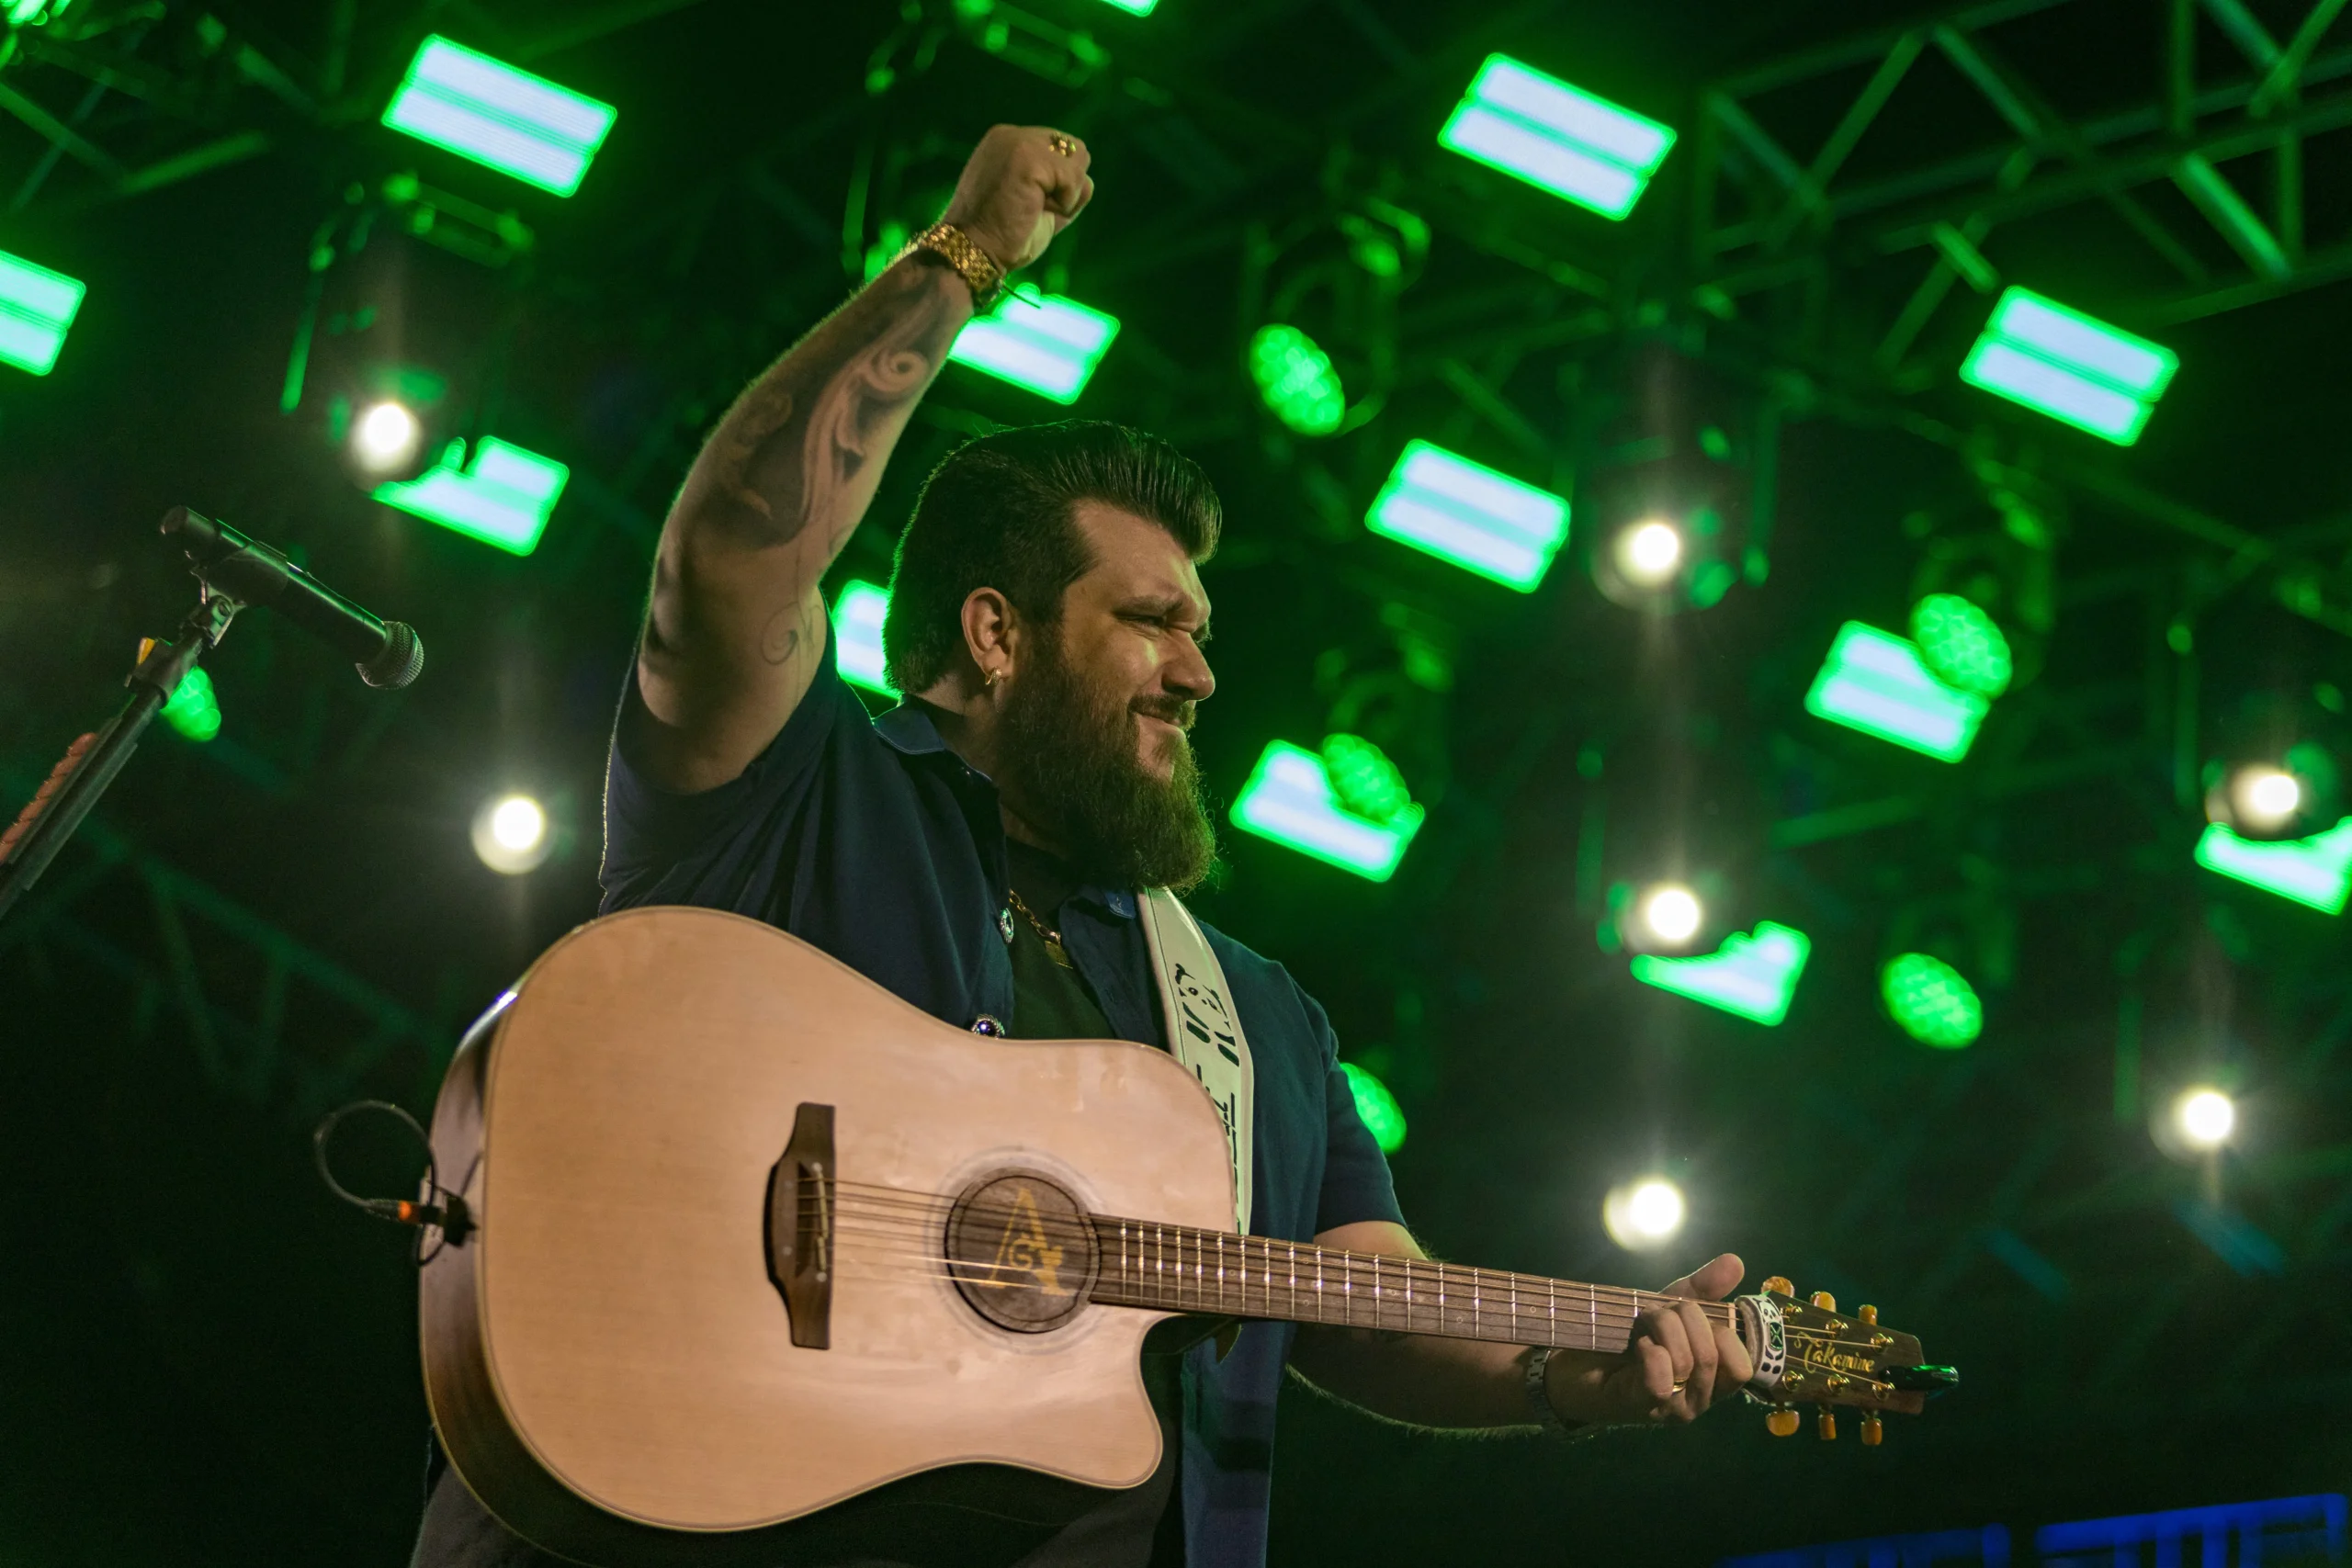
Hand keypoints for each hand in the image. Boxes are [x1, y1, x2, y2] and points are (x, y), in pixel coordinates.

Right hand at [940, 124, 1093, 273]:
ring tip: (1035, 207)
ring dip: (1067, 193)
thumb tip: (1087, 181)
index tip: (1032, 205)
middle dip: (1067, 185)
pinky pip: (1073, 177)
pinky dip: (1065, 202)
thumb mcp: (1038, 205)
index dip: (1061, 184)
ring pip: (1079, 157)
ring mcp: (1018, 142)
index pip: (1061, 149)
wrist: (973, 251)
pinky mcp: (1026, 156)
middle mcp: (1011, 135)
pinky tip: (1036, 210)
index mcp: (1009, 142)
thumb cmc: (1004, 237)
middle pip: (1075, 149)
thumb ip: (1061, 187)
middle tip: (1035, 208)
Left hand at [1544, 1253, 1753, 1426]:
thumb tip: (1737, 1262)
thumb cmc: (1630, 1338)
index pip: (1743, 1365)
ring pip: (1686, 1362)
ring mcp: (1672, 1408)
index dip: (1723, 1333)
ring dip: (1661, 1328)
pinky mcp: (1642, 1406)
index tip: (1695, 1316)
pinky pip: (1660, 1381)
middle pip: (1711, 1354)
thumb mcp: (1670, 1308)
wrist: (1577, 1361)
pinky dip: (1649, 1352)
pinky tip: (1637, 1346)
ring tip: (1642, 1325)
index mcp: (1714, 1379)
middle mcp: (1700, 1399)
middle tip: (1657, 1313)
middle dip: (1683, 1318)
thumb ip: (1704, 1288)